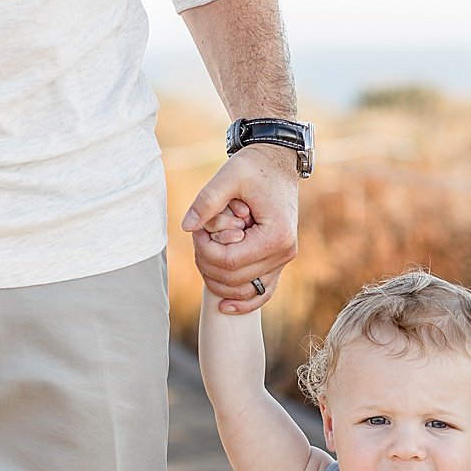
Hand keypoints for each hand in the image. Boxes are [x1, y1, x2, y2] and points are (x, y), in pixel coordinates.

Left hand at [182, 145, 298, 311]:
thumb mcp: (229, 176)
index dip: (205, 252)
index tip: (196, 231)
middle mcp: (284, 253)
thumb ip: (207, 201)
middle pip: (234, 280)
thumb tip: (187, 227)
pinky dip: (243, 302)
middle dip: (207, 264)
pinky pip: (262, 293)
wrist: (277, 163)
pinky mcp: (278, 262)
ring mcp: (283, 261)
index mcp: (275, 236)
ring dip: (218, 281)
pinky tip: (224, 307)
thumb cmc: (254, 168)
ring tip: (206, 254)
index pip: (229, 262)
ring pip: (245, 292)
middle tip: (199, 239)